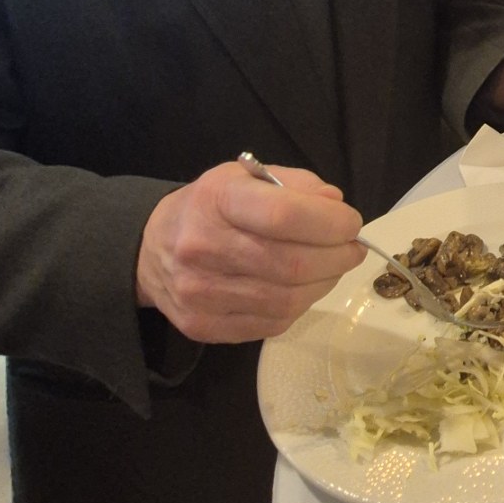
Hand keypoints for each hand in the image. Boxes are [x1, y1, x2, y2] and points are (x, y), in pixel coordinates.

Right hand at [136, 162, 363, 342]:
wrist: (151, 248)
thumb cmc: (212, 206)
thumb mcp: (249, 176)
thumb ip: (297, 185)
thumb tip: (335, 205)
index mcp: (218, 200)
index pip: (284, 215)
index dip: (330, 222)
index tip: (351, 223)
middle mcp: (203, 247)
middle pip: (292, 264)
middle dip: (337, 257)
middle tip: (352, 249)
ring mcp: (200, 293)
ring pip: (287, 300)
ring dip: (324, 284)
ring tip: (331, 267)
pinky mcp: (203, 326)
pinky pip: (272, 324)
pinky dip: (300, 306)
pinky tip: (302, 287)